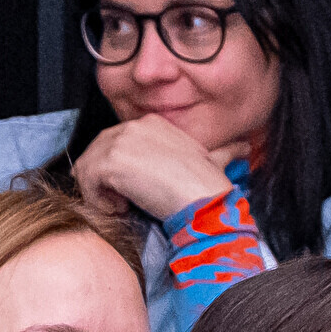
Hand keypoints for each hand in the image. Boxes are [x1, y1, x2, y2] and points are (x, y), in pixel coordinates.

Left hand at [72, 114, 239, 222]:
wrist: (205, 201)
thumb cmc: (210, 187)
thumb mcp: (216, 160)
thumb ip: (223, 150)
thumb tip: (243, 148)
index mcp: (153, 123)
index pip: (115, 142)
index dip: (117, 168)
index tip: (131, 190)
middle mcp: (134, 125)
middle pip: (96, 152)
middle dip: (104, 181)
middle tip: (124, 202)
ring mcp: (120, 141)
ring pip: (87, 167)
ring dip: (100, 192)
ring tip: (124, 207)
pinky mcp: (109, 161)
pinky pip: (86, 182)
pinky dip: (99, 201)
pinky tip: (122, 208)